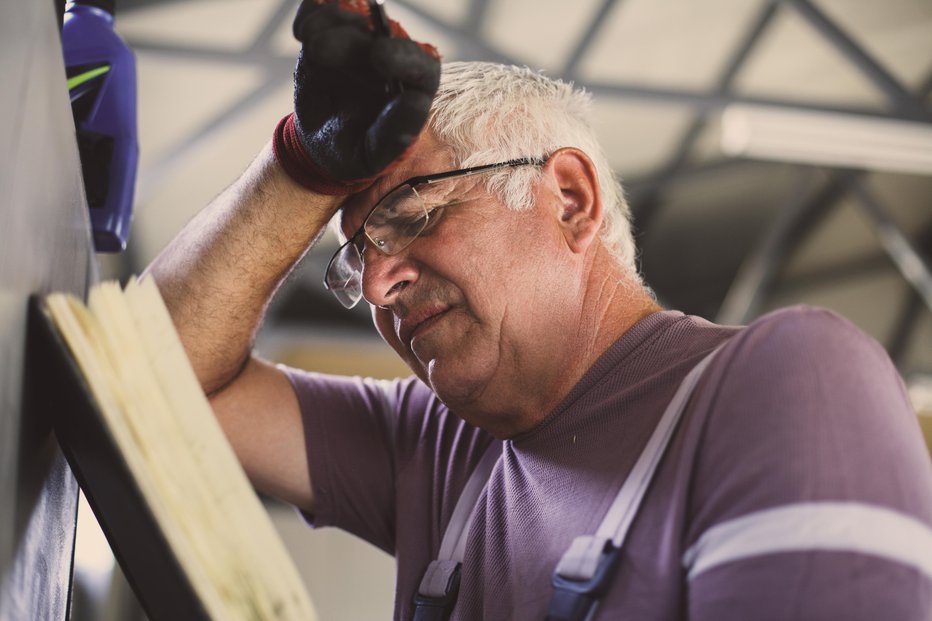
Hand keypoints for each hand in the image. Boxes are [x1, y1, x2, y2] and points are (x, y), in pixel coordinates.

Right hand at [274, 0, 440, 194]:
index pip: (423, 66)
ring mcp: (364, 41)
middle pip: (383, 33)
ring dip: (329, 23)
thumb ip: (396, 133)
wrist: (321, 142)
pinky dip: (313, 11)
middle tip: (319, 52)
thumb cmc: (354, 151)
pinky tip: (302, 33)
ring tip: (312, 49)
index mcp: (412, 88)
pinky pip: (327, 7)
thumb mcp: (372, 154)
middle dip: (352, 38)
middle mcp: (392, 59)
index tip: (378, 55)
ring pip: (355, 14)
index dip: (405, 56)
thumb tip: (415, 101)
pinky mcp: (336, 30)